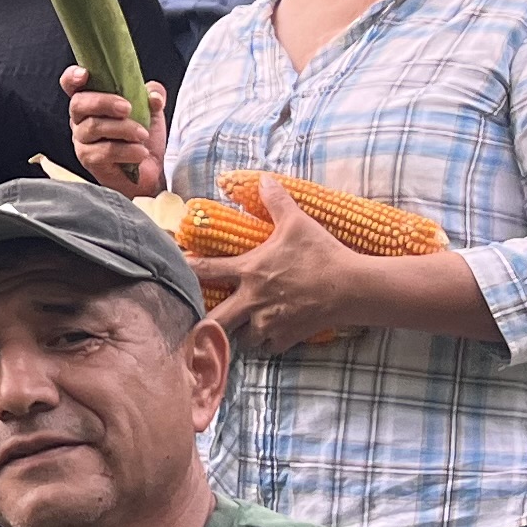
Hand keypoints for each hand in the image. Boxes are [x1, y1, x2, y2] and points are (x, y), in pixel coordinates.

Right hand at [65, 73, 163, 194]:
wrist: (151, 171)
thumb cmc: (143, 138)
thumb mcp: (153, 111)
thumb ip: (154, 95)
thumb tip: (154, 94)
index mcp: (92, 102)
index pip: (71, 85)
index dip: (73, 77)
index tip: (86, 74)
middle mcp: (81, 120)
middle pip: (78, 103)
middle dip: (104, 102)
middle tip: (127, 108)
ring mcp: (82, 141)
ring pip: (93, 127)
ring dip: (123, 129)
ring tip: (142, 135)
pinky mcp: (89, 160)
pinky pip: (103, 151)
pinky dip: (126, 150)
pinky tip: (140, 153)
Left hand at [190, 175, 371, 352]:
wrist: (350, 287)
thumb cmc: (320, 253)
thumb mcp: (297, 222)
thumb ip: (276, 201)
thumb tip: (264, 179)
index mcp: (249, 271)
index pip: (206, 271)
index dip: (186, 270)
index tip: (176, 271)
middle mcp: (253, 300)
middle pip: (215, 320)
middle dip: (206, 322)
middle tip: (201, 321)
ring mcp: (269, 322)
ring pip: (242, 338)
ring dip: (239, 333)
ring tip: (239, 328)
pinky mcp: (287, 337)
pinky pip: (268, 347)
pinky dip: (266, 343)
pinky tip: (268, 336)